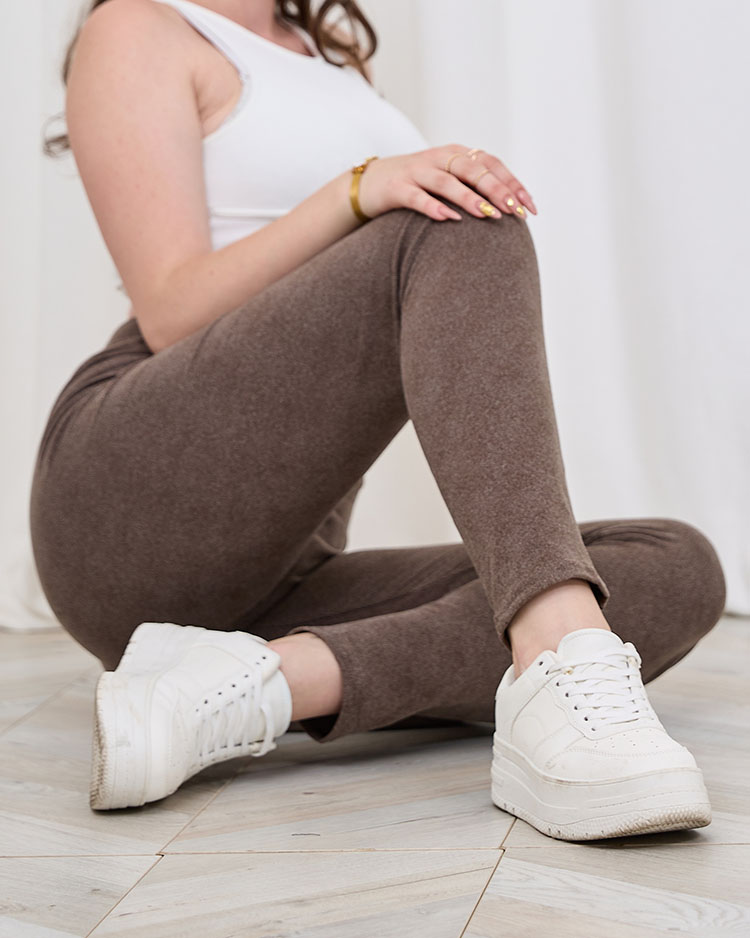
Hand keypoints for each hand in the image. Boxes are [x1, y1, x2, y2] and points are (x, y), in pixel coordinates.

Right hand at [356, 144, 537, 221]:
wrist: (370, 183)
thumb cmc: (416, 187)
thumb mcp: (448, 180)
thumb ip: (474, 187)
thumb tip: (511, 208)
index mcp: (457, 154)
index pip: (491, 164)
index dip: (512, 184)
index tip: (529, 207)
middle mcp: (439, 158)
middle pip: (473, 170)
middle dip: (497, 190)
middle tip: (514, 211)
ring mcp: (417, 171)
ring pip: (448, 182)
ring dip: (470, 198)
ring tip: (488, 215)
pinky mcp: (397, 187)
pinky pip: (417, 197)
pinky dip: (433, 206)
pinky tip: (449, 218)